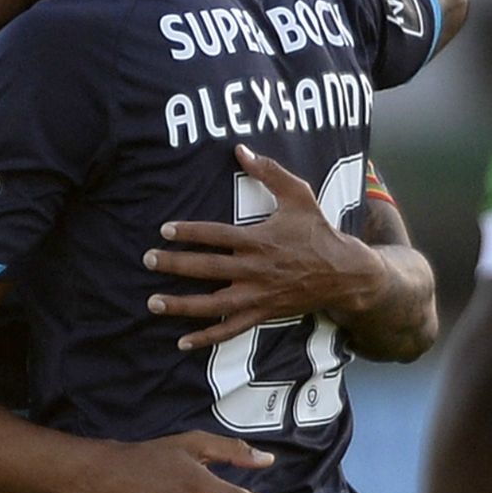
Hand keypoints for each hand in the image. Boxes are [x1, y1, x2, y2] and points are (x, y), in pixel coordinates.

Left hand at [146, 145, 387, 349]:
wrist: (343, 272)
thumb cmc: (317, 231)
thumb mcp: (298, 195)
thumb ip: (269, 172)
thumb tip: (240, 150)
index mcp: (259, 240)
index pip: (216, 235)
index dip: (189, 233)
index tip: (164, 230)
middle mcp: (254, 269)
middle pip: (207, 268)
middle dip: (175, 265)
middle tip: (147, 260)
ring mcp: (257, 295)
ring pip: (213, 304)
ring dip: (181, 305)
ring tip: (153, 302)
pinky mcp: (262, 313)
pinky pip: (231, 329)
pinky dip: (207, 337)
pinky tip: (183, 342)